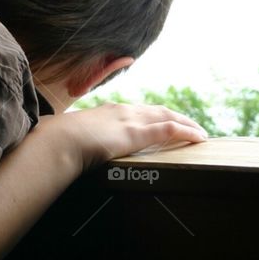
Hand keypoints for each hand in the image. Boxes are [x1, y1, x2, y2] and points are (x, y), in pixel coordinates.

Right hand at [40, 102, 207, 172]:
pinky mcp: (136, 134)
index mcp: (109, 110)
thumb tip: (73, 148)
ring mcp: (131, 121)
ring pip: (168, 117)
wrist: (58, 140)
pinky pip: (169, 130)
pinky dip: (186, 132)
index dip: (155, 115)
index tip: (165, 120)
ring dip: (187, 124)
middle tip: (192, 125)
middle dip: (176, 116)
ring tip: (200, 133)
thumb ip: (80, 140)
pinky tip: (199, 138)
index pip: (139, 110)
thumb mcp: (72, 137)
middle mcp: (123, 111)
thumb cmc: (59, 141)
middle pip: (157, 111)